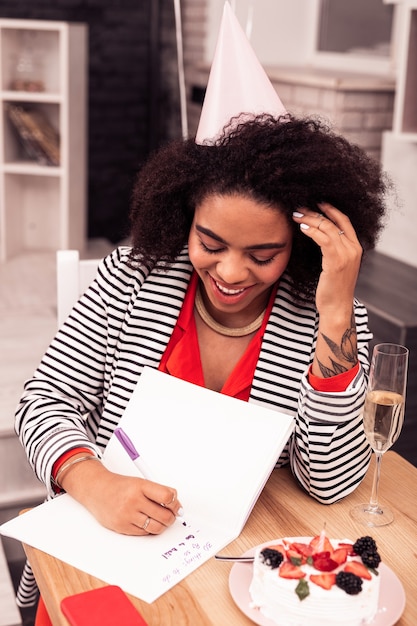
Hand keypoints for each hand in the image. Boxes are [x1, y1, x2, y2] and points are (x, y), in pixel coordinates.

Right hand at [60, 457, 182, 534]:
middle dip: (172, 517)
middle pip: (164, 515)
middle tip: (173, 515)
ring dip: (162, 525)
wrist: (97, 490)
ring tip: (161, 520)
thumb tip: (176, 504)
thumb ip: (158, 491)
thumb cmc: (120, 486)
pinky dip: (149, 529)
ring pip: (156, 527)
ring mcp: (127, 515)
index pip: (167, 496)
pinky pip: (144, 533)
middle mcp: (133, 500)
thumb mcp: (140, 482)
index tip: (177, 506)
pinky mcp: (122, 527)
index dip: (176, 503)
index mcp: (140, 486)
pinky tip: (148, 522)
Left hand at [292, 202, 361, 314]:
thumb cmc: (333, 289)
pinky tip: (302, 228)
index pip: (344, 221)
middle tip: (299, 207)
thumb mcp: (336, 266)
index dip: (331, 209)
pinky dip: (312, 231)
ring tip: (296, 215)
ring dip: (310, 219)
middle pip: (334, 221)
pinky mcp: (336, 262)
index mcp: (355, 248)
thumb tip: (318, 237)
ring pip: (327, 228)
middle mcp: (354, 249)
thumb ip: (333, 251)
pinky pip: (323, 240)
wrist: (337, 308)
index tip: (316, 202)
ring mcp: (347, 255)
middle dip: (315, 212)